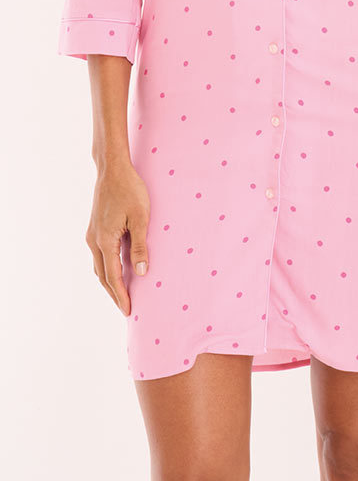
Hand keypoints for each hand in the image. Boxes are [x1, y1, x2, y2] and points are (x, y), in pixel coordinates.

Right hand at [85, 161, 149, 316]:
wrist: (113, 170)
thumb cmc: (130, 190)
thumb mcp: (141, 218)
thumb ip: (140, 246)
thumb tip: (141, 273)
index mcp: (105, 241)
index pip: (112, 276)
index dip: (121, 295)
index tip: (128, 310)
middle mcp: (94, 241)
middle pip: (103, 275)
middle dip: (114, 293)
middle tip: (126, 308)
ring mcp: (93, 234)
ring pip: (100, 266)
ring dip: (110, 281)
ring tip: (122, 293)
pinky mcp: (96, 228)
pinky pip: (100, 254)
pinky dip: (108, 267)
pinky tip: (118, 268)